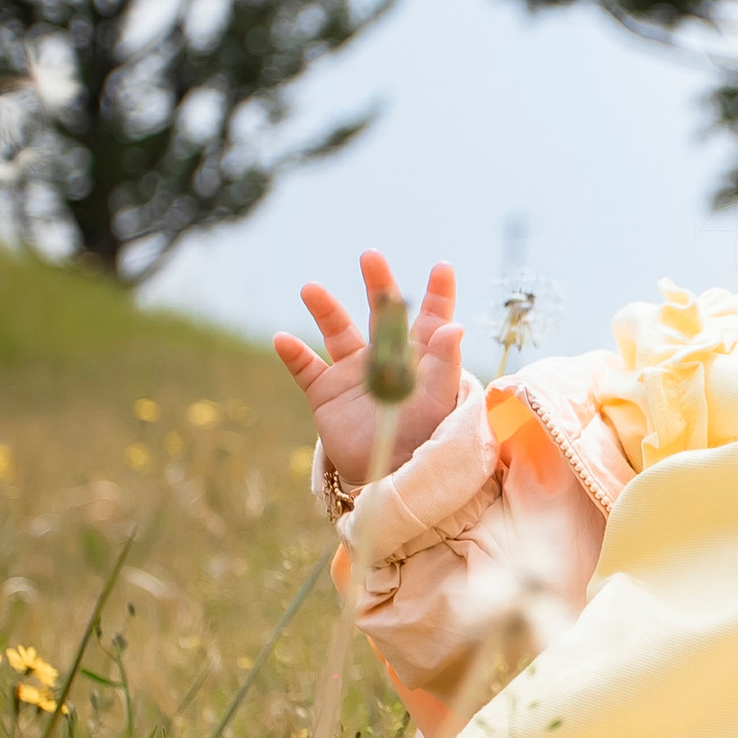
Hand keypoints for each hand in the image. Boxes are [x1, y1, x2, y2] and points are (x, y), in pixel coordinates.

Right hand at [273, 253, 463, 489]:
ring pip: (337, 332)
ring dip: (324, 310)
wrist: (389, 480)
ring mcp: (354, 374)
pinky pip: (306, 369)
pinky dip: (293, 354)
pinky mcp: (327, 394)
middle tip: (371, 257)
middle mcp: (386, 358)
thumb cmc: (425, 439)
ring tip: (311, 289)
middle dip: (378, 285)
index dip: (438, 294)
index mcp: (421, 358)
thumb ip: (445, 363)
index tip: (441, 268)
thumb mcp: (439, 400)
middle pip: (382, 313)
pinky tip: (283, 339)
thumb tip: (454, 327)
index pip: (432, 318)